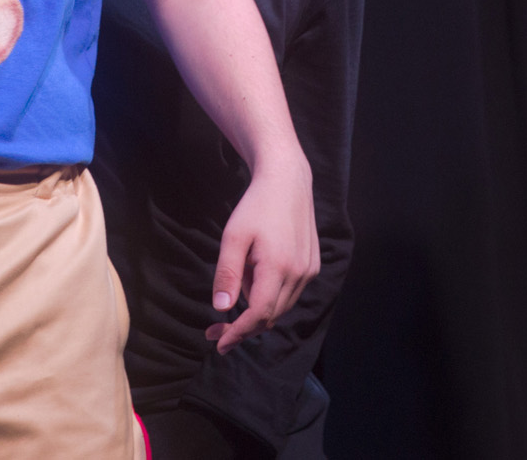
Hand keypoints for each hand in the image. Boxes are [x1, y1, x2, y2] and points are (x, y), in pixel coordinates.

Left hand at [203, 153, 318, 353]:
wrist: (287, 181)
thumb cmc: (256, 206)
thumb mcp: (233, 237)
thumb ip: (227, 274)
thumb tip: (221, 308)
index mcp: (278, 267)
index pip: (258, 314)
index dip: (238, 333)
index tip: (219, 344)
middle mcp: (299, 274)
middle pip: (270, 316)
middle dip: (242, 328)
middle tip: (214, 330)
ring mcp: (309, 271)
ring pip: (280, 307)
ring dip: (256, 310)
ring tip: (237, 286)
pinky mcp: (312, 266)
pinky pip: (289, 294)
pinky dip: (269, 296)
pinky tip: (255, 277)